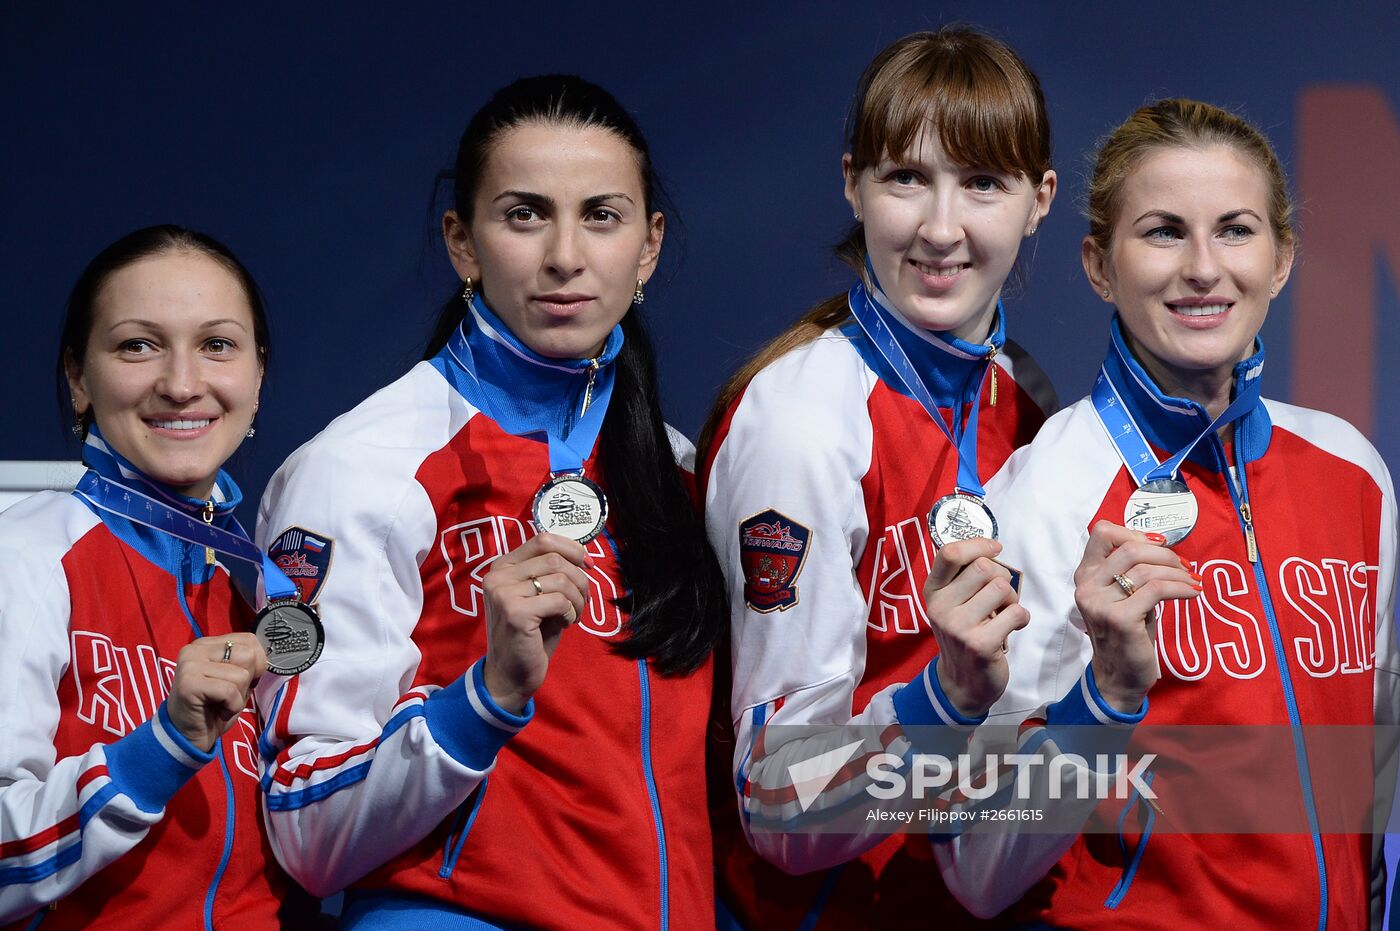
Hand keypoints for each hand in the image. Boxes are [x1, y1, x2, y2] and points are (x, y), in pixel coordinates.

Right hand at [167, 633, 267, 752]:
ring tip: (220, 704)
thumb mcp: (236, 681)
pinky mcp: (188, 683)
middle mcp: (195, 649)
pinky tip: (218, 712)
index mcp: (207, 644)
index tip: (238, 683)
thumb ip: (248, 664)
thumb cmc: (214, 708)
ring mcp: (190, 664)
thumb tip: (266, 657)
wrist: (188, 737)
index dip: (256, 664)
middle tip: (227, 696)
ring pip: (241, 675)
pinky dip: (232, 707)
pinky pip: (229, 691)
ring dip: (237, 697)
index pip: (249, 640)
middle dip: (247, 681)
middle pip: (248, 655)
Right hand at [481, 533, 591, 713]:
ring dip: (578, 599)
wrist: (512, 673)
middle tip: (582, 601)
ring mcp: (503, 593)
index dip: (572, 548)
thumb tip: (584, 554)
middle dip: (579, 579)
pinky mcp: (515, 612)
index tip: (588, 565)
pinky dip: (570, 612)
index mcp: (503, 565)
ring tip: (573, 615)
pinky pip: (559, 600)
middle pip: (555, 558)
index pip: (543, 539)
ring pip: (561, 579)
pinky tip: (565, 624)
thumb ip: (553, 572)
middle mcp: (498, 575)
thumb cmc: (532, 633)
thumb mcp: (541, 595)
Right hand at [922, 537, 1028, 718]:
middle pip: (984, 567)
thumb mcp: (952, 603)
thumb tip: (991, 547)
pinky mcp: (979, 644)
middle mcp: (940, 607)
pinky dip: (1022, 618)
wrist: (963, 683)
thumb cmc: (965, 633)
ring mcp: (958, 627)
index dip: (978, 544)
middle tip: (999, 597)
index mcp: (932, 591)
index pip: (950, 552)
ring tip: (1003, 614)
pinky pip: (1016, 613)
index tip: (995, 549)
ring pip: (1001, 587)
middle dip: (1002, 577)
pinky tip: (1012, 628)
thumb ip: (963, 576)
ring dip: (1012, 599)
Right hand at [1074, 521, 1201, 712]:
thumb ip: (1129, 569)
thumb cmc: (1127, 632)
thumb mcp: (1122, 595)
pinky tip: (1192, 593)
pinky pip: (1157, 590)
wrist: (1120, 675)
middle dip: (1165, 554)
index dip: (1134, 532)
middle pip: (1130, 548)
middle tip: (1184, 567)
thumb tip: (1161, 543)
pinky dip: (1180, 588)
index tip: (1159, 546)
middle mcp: (1087, 586)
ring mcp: (1100, 603)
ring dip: (1177, 573)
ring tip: (1192, 582)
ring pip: (1146, 569)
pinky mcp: (1120, 619)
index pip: (1102, 532)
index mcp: (1085, 575)